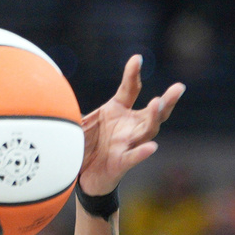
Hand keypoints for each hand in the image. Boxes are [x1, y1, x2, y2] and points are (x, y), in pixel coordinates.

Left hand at [78, 55, 185, 195]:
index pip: (130, 89)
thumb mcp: (79, 121)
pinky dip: (141, 152)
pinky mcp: (122, 163)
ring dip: (154, 118)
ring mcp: (128, 144)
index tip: (137, 58)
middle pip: (152, 112)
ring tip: (158, 104)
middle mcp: (129, 126)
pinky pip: (133, 157)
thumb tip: (56, 87)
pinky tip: (151, 147)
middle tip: (178, 88)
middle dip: (166, 100)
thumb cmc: (85, 144)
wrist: (81, 176)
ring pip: (148, 131)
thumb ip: (74, 105)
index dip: (133, 74)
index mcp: (118, 111)